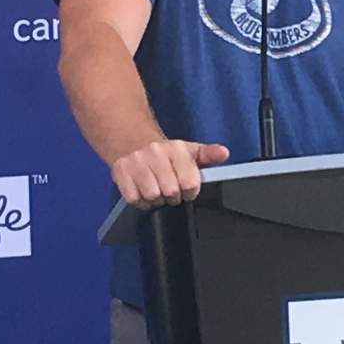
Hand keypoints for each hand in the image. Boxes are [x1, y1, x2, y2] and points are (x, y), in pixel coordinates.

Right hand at [111, 140, 230, 209]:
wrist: (132, 142)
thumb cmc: (165, 153)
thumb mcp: (189, 151)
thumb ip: (209, 154)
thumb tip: (223, 153)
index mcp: (176, 148)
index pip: (189, 182)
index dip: (190, 192)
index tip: (187, 189)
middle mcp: (155, 152)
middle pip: (170, 191)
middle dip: (173, 197)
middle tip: (171, 191)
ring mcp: (136, 162)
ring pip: (152, 195)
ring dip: (156, 200)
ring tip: (158, 192)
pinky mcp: (120, 172)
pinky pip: (134, 198)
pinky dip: (140, 201)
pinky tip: (144, 192)